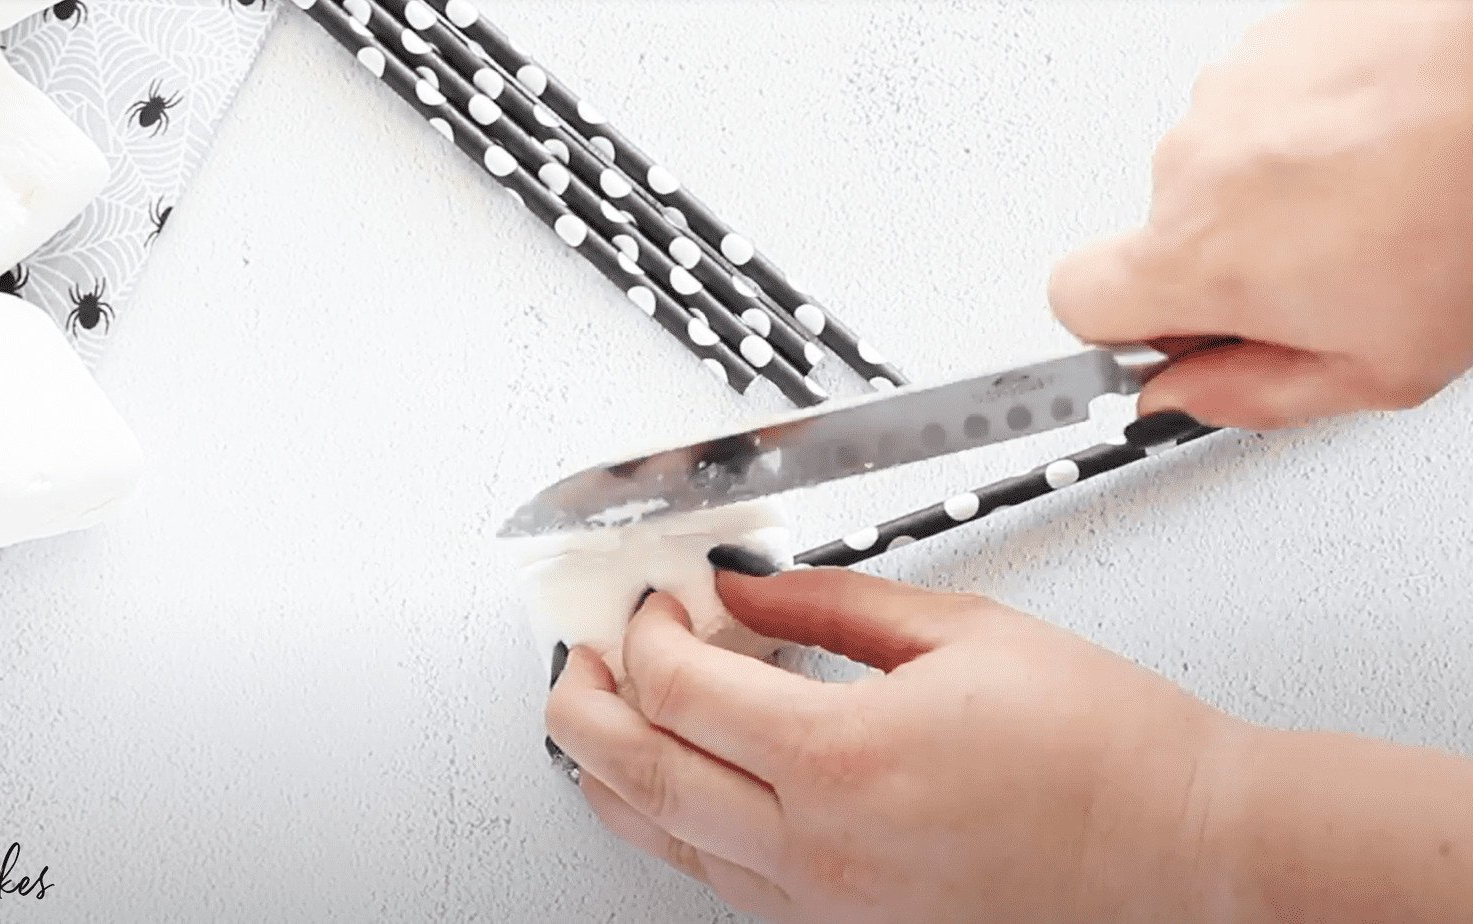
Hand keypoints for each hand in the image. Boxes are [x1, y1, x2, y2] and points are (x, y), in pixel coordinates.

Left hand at [546, 568, 1254, 923]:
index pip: (679, 690)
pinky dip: (680, 822)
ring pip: (668, 840)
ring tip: (599, 719)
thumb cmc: (1104, 747)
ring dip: (612, 774)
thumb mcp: (961, 633)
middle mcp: (821, 845)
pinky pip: (725, 878)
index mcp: (845, 756)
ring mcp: (830, 901)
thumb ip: (830, 605)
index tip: (655, 600)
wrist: (1187, 850)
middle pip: (640, 774)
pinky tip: (680, 786)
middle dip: (584, 707)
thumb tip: (745, 590)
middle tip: (575, 657)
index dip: (645, 632)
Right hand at [1049, 0, 1472, 429]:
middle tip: (1322, 278)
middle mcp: (1189, 166)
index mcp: (1196, 257)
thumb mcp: (1379, 365)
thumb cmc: (1467, 209)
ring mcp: (1224, 95)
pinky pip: (1260, 107)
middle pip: (1162, 236)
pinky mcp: (1268, 45)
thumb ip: (1251, 397)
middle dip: (1225, 264)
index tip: (1170, 340)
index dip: (1120, 332)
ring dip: (1271, 194)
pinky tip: (1375, 149)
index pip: (1073, 302)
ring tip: (1368, 203)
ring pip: (1216, 170)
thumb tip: (1182, 401)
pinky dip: (1305, 133)